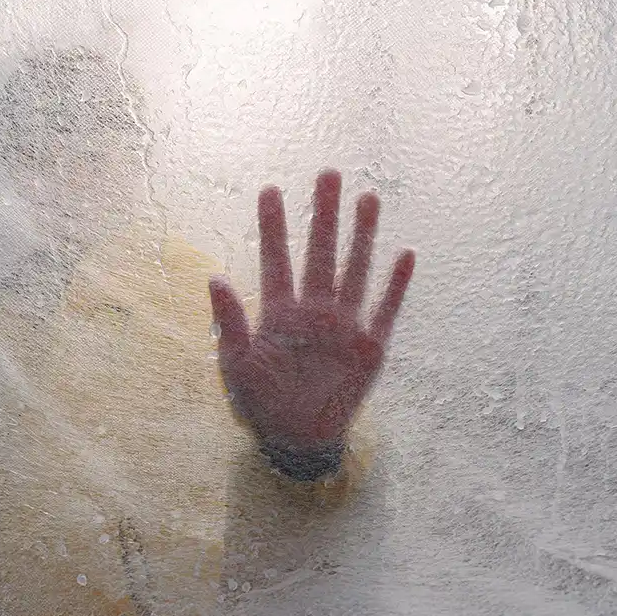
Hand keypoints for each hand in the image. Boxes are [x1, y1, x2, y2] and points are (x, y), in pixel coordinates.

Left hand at [209, 170, 414, 477]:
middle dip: (324, 215)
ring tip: (367, 199)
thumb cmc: (261, 403)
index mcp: (280, 313)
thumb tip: (212, 278)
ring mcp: (344, 326)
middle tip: (328, 174)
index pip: (276, 259)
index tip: (270, 189)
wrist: (296, 441)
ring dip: (362, 237)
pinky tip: (404, 254)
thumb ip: (229, 322)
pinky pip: (385, 311)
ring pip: (355, 271)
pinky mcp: (369, 348)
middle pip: (320, 253)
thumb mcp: (236, 365)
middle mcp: (314, 310)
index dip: (273, 226)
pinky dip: (395, 285)